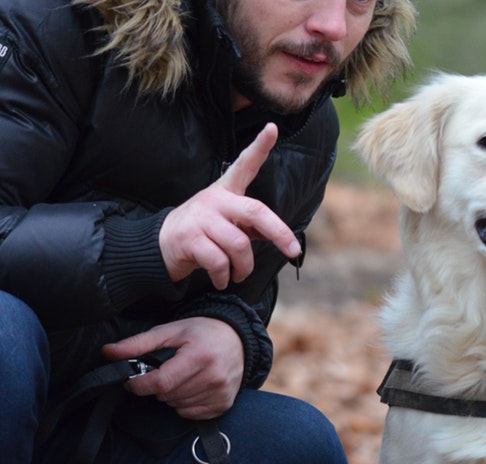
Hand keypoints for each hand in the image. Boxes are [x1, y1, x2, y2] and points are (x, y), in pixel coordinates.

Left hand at [103, 317, 244, 419]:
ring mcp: (220, 392)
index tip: (134, 381)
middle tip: (166, 371)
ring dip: (171, 396)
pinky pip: (191, 414)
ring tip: (181, 377)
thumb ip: (138, 344)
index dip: (140, 385)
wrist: (238, 339)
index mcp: (199, 356)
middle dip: (158, 387)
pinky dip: (185, 404)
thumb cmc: (203, 333)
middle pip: (167, 396)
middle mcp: (213, 376)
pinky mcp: (224, 404)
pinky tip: (192, 387)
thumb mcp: (171, 331)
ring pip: (177, 406)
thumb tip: (108, 352)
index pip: (160, 383)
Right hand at [159, 123, 301, 289]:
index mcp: (225, 191)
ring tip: (238, 274)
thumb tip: (281, 238)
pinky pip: (219, 262)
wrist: (159, 246)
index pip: (244, 165)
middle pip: (255, 212)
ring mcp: (201, 218)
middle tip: (293, 251)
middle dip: (279, 233)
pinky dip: (225, 276)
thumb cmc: (202, 233)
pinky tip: (222, 280)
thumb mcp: (227, 224)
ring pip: (239, 244)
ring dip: (244, 267)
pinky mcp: (189, 238)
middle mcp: (214, 199)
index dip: (259, 147)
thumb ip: (251, 226)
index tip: (272, 128)